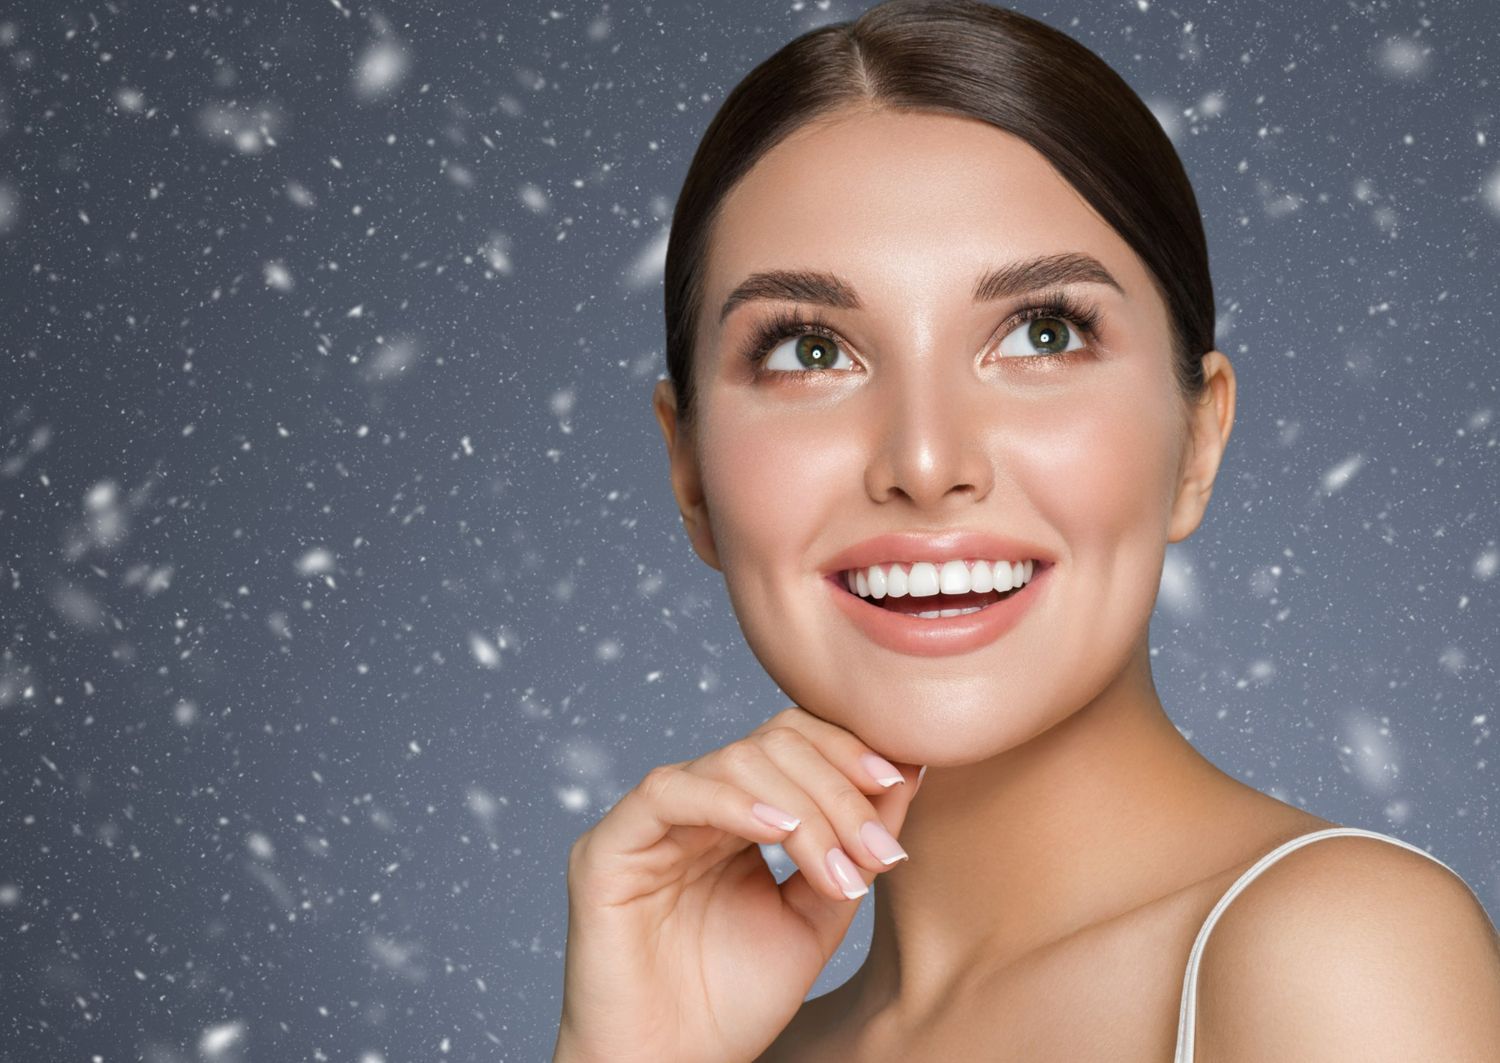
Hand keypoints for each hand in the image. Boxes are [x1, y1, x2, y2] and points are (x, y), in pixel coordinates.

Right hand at [553, 705, 923, 1062]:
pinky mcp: (607, 849)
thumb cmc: (734, 1004)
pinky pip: (668, 793)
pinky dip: (732, 802)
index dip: (845, 749)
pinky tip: (779, 831)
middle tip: (876, 848)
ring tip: (835, 865)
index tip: (899, 782)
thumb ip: (851, 846)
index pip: (792, 740)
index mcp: (737, 814)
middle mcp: (692, 805)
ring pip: (732, 761)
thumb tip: (910, 770)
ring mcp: (649, 823)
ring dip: (803, 805)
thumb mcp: (816, 916)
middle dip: (835, 787)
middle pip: (771, 741)